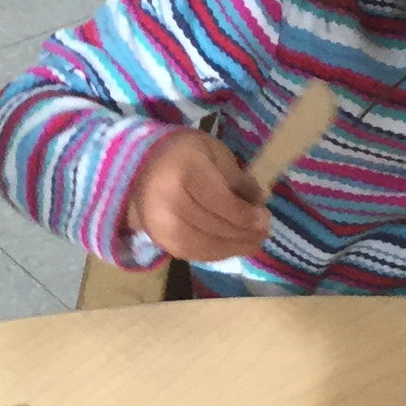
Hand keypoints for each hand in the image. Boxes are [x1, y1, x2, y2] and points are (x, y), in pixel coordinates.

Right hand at [127, 130, 271, 263]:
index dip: (245, 215)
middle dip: (243, 233)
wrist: (140, 166)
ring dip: (232, 248)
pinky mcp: (158, 239)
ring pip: (203, 245)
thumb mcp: (214, 152)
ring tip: (252, 244)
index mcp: (183, 172)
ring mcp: (159, 224)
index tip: (266, 219)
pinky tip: (231, 248)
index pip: (219, 201)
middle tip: (264, 234)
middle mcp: (167, 201)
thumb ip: (236, 178)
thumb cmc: (184, 154)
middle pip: (213, 225)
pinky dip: (215, 253)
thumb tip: (258, 203)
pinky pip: (191, 253)